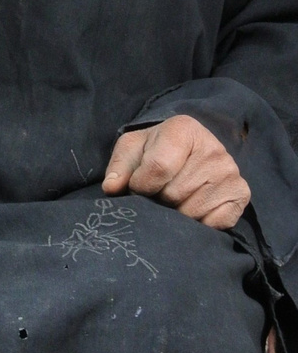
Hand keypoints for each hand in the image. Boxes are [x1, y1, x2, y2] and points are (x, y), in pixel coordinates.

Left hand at [102, 115, 250, 228]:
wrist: (190, 150)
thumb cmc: (156, 149)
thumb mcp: (133, 148)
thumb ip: (120, 166)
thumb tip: (111, 187)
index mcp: (184, 129)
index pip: (158, 168)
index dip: (140, 184)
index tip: (137, 185)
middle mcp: (213, 148)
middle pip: (174, 193)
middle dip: (158, 199)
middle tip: (159, 190)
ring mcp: (230, 172)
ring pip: (191, 212)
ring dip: (176, 212)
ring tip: (175, 197)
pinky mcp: (241, 195)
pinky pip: (213, 224)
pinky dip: (198, 223)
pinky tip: (193, 206)